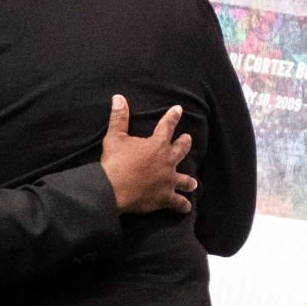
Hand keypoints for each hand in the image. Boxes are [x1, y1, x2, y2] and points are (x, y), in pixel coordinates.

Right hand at [100, 95, 197, 213]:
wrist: (113, 189)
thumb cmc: (115, 162)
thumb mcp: (114, 137)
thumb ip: (119, 117)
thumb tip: (118, 97)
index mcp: (157, 145)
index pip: (167, 126)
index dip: (173, 117)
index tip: (178, 110)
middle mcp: (167, 162)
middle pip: (181, 151)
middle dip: (185, 143)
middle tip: (188, 139)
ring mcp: (168, 181)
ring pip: (185, 180)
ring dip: (189, 181)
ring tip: (194, 183)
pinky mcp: (165, 198)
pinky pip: (178, 203)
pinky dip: (183, 206)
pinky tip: (186, 207)